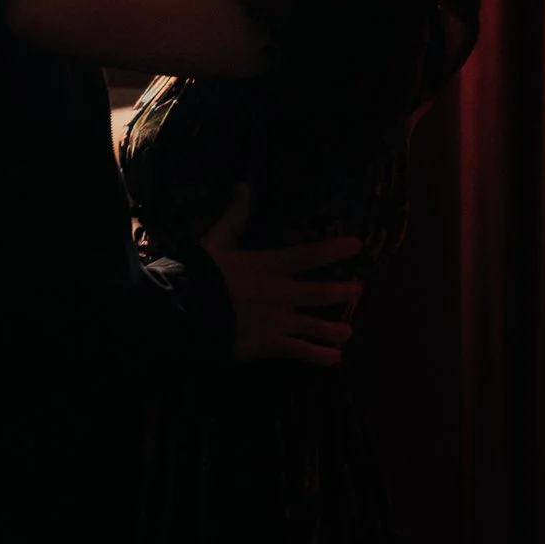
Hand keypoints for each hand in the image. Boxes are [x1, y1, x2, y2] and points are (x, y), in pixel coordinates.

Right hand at [200, 186, 362, 368]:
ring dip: (334, 328)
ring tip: (349, 331)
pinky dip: (319, 356)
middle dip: (342, 292)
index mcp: (270, 265)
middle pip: (319, 293)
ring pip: (315, 326)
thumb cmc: (199, 275)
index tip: (358, 245)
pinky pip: (300, 351)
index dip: (334, 249)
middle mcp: (281, 293)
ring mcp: (278, 322)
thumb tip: (243, 186)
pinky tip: (335, 358)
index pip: (309, 255)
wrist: (185, 313)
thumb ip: (235, 217)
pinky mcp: (270, 345)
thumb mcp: (216, 242)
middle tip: (359, 291)